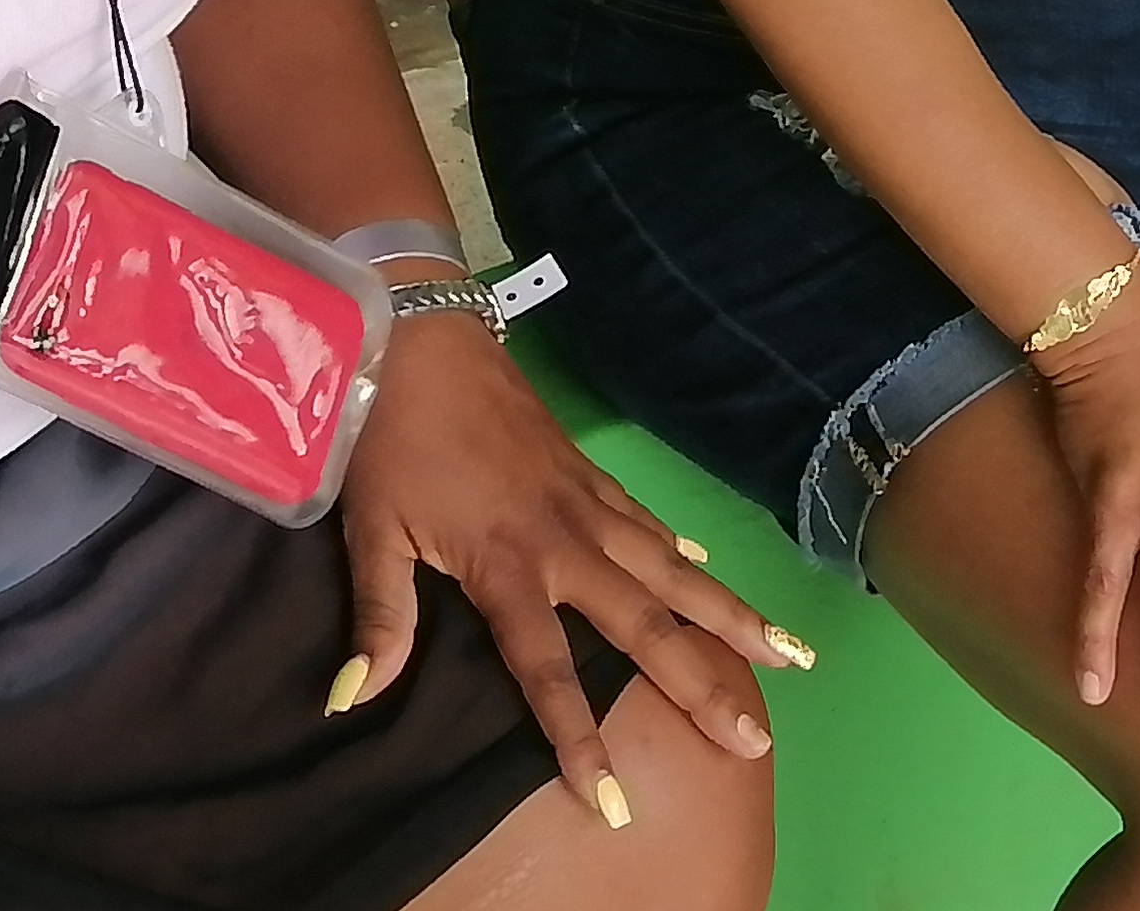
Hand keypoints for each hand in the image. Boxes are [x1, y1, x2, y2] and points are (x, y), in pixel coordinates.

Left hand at [333, 312, 795, 821]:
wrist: (422, 338)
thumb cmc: (389, 441)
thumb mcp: (369, 532)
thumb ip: (379, 618)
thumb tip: (354, 698)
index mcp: (507, 567)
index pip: (548, 673)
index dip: (577, 741)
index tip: (614, 801)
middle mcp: (565, 543)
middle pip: (646, 626)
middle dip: (702, 685)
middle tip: (753, 740)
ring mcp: (586, 503)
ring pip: (672, 570)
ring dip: (729, 614)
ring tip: (785, 655)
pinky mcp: (588, 471)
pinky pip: (646, 521)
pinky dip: (681, 550)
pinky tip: (706, 565)